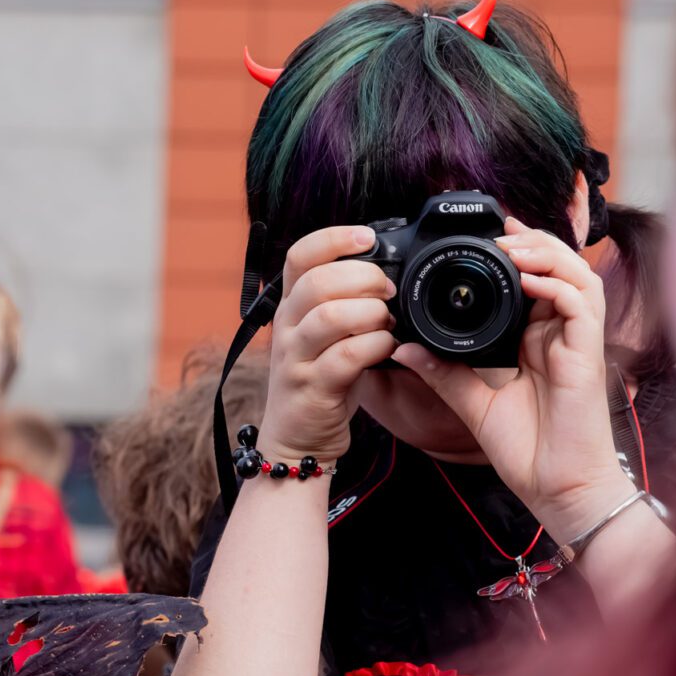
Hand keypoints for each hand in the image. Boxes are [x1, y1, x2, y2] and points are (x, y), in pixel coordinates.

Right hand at [260, 226, 398, 466]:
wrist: (297, 439)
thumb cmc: (320, 379)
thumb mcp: (324, 334)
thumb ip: (343, 301)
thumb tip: (384, 271)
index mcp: (290, 306)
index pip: (300, 256)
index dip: (333, 238)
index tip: (367, 237)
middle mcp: (287, 327)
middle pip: (318, 281)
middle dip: (363, 277)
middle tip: (389, 290)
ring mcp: (295, 358)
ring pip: (330, 316)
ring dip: (370, 313)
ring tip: (388, 322)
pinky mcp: (312, 388)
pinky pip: (345, 357)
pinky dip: (375, 346)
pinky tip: (388, 348)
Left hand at [392, 217, 632, 540]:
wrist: (556, 489)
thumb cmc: (525, 448)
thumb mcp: (470, 402)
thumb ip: (441, 371)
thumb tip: (403, 347)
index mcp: (537, 338)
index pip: (534, 278)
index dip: (516, 251)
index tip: (482, 235)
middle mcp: (561, 333)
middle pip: (559, 265)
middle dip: (531, 240)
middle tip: (498, 229)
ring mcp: (577, 341)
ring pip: (577, 274)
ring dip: (545, 252)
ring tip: (510, 244)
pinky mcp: (589, 354)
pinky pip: (581, 304)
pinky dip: (556, 285)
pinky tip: (528, 280)